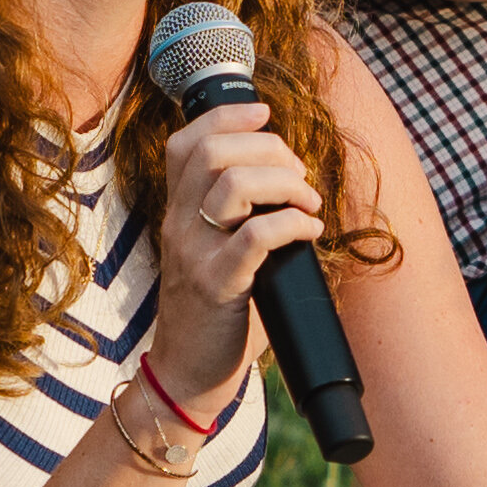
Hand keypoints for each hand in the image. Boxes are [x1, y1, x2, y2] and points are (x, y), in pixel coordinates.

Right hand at [141, 93, 324, 425]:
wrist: (188, 373)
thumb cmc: (215, 310)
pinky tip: (309, 232)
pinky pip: (256, 236)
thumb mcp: (212, 251)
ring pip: (233, 185)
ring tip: (307, 204)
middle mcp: (178, 224)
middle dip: (268, 148)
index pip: (186, 141)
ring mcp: (194, 254)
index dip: (228, 116)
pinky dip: (293, 224)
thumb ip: (234, 216)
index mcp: (177, 210)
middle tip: (297, 174)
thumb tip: (291, 180)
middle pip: (212, 152)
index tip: (265, 113)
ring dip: (285, 184)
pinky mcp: (217, 285)